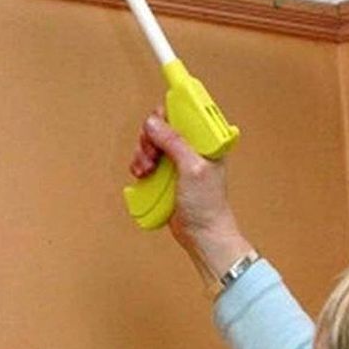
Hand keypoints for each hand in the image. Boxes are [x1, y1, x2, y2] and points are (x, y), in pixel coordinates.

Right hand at [129, 112, 254, 277]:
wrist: (202, 235)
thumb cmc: (208, 205)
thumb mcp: (192, 168)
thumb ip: (174, 142)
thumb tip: (154, 122)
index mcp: (206, 141)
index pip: (185, 114)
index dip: (168, 115)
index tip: (156, 125)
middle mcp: (192, 148)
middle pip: (162, 127)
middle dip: (151, 139)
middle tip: (152, 155)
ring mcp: (178, 162)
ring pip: (151, 144)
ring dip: (143, 154)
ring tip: (146, 170)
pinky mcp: (166, 175)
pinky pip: (147, 161)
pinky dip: (141, 166)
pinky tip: (142, 176)